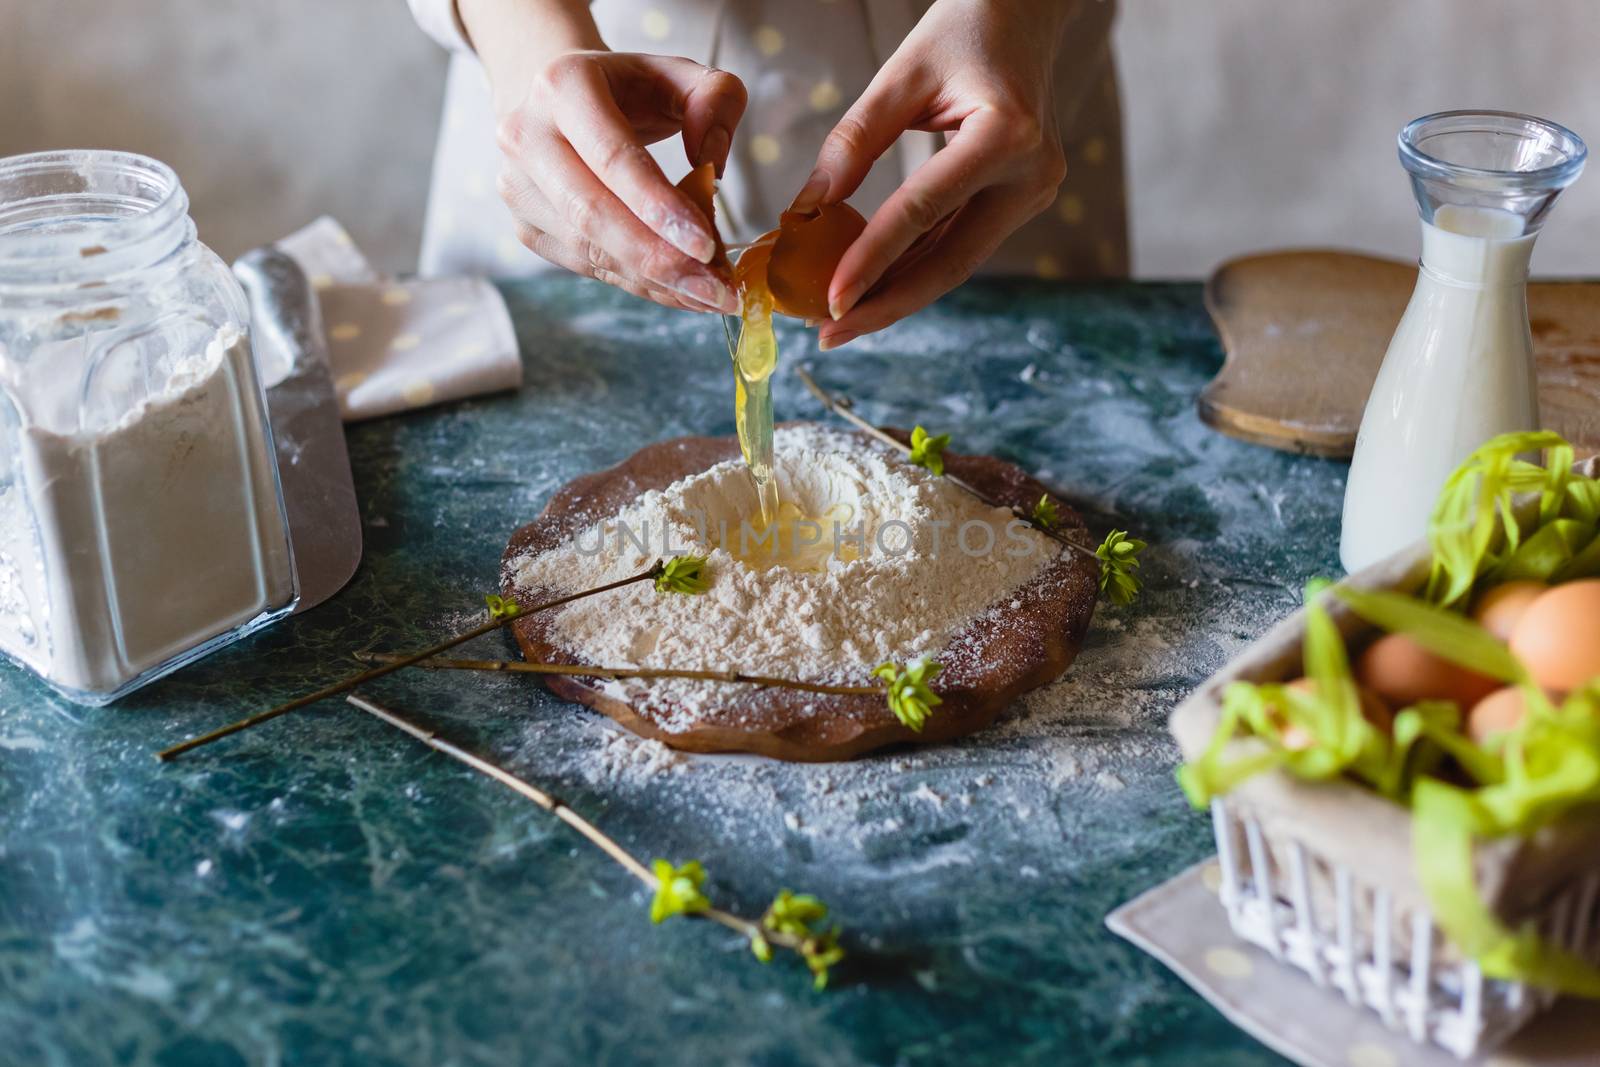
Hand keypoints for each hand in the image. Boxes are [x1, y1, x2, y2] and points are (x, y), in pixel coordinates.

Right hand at [461, 2, 745, 312]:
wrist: (559, 101)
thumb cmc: (628, 89)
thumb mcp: (681, 74)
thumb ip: (716, 99)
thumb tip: (713, 165)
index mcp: (563, 86)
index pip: (612, 157)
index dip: (658, 206)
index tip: (706, 246)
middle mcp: (527, 136)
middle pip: (592, 213)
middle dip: (659, 259)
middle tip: (716, 288)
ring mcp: (519, 187)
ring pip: (587, 248)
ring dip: (653, 280)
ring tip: (709, 293)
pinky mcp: (526, 226)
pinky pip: (586, 265)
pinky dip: (637, 283)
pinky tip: (679, 289)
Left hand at [790, 0, 1070, 347]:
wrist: (1026, 12)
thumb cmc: (964, 28)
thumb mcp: (901, 74)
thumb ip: (854, 141)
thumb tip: (808, 209)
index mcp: (1007, 136)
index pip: (924, 213)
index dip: (872, 260)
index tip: (829, 299)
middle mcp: (1032, 176)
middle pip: (950, 262)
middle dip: (886, 304)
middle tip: (828, 333)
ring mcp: (1033, 193)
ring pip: (956, 263)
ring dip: (897, 295)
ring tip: (839, 322)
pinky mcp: (1021, 200)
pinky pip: (961, 244)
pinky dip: (915, 269)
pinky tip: (872, 290)